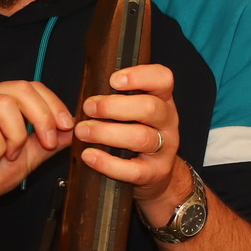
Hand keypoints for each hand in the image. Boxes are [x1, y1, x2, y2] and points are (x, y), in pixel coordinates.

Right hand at [0, 80, 74, 215]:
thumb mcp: (28, 157)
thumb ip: (47, 142)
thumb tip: (72, 130)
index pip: (30, 86)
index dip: (52, 103)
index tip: (67, 126)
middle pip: (20, 90)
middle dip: (42, 117)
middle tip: (47, 142)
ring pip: (4, 106)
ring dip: (16, 137)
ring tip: (8, 155)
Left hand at [77, 64, 192, 222]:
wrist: (158, 174)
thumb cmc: (138, 135)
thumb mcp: (136, 111)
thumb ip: (119, 98)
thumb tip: (86, 89)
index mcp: (163, 100)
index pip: (162, 79)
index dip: (139, 76)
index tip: (113, 80)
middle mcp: (168, 122)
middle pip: (149, 108)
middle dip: (113, 106)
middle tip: (88, 107)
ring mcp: (165, 148)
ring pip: (140, 137)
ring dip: (106, 132)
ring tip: (83, 131)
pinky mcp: (156, 172)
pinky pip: (133, 170)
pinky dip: (108, 163)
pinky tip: (89, 156)